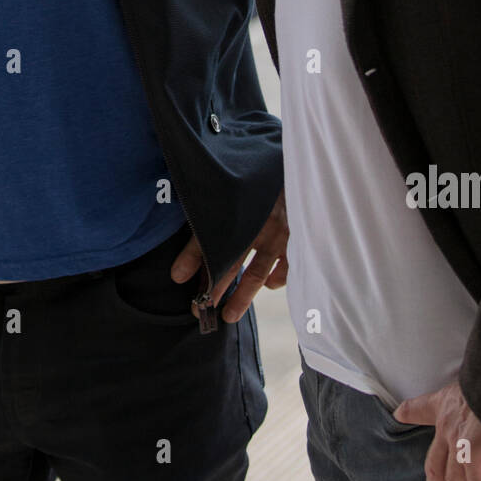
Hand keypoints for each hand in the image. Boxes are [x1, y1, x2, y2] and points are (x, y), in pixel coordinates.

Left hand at [170, 188, 287, 323]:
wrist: (298, 165)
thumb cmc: (258, 176)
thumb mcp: (227, 190)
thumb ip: (206, 218)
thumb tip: (180, 262)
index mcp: (238, 213)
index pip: (209, 244)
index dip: (194, 262)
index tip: (180, 280)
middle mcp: (258, 227)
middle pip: (232, 266)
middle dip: (214, 290)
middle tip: (200, 311)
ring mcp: (281, 234)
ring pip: (257, 274)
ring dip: (242, 296)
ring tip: (230, 315)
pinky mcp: (300, 236)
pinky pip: (289, 267)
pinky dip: (278, 278)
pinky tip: (271, 285)